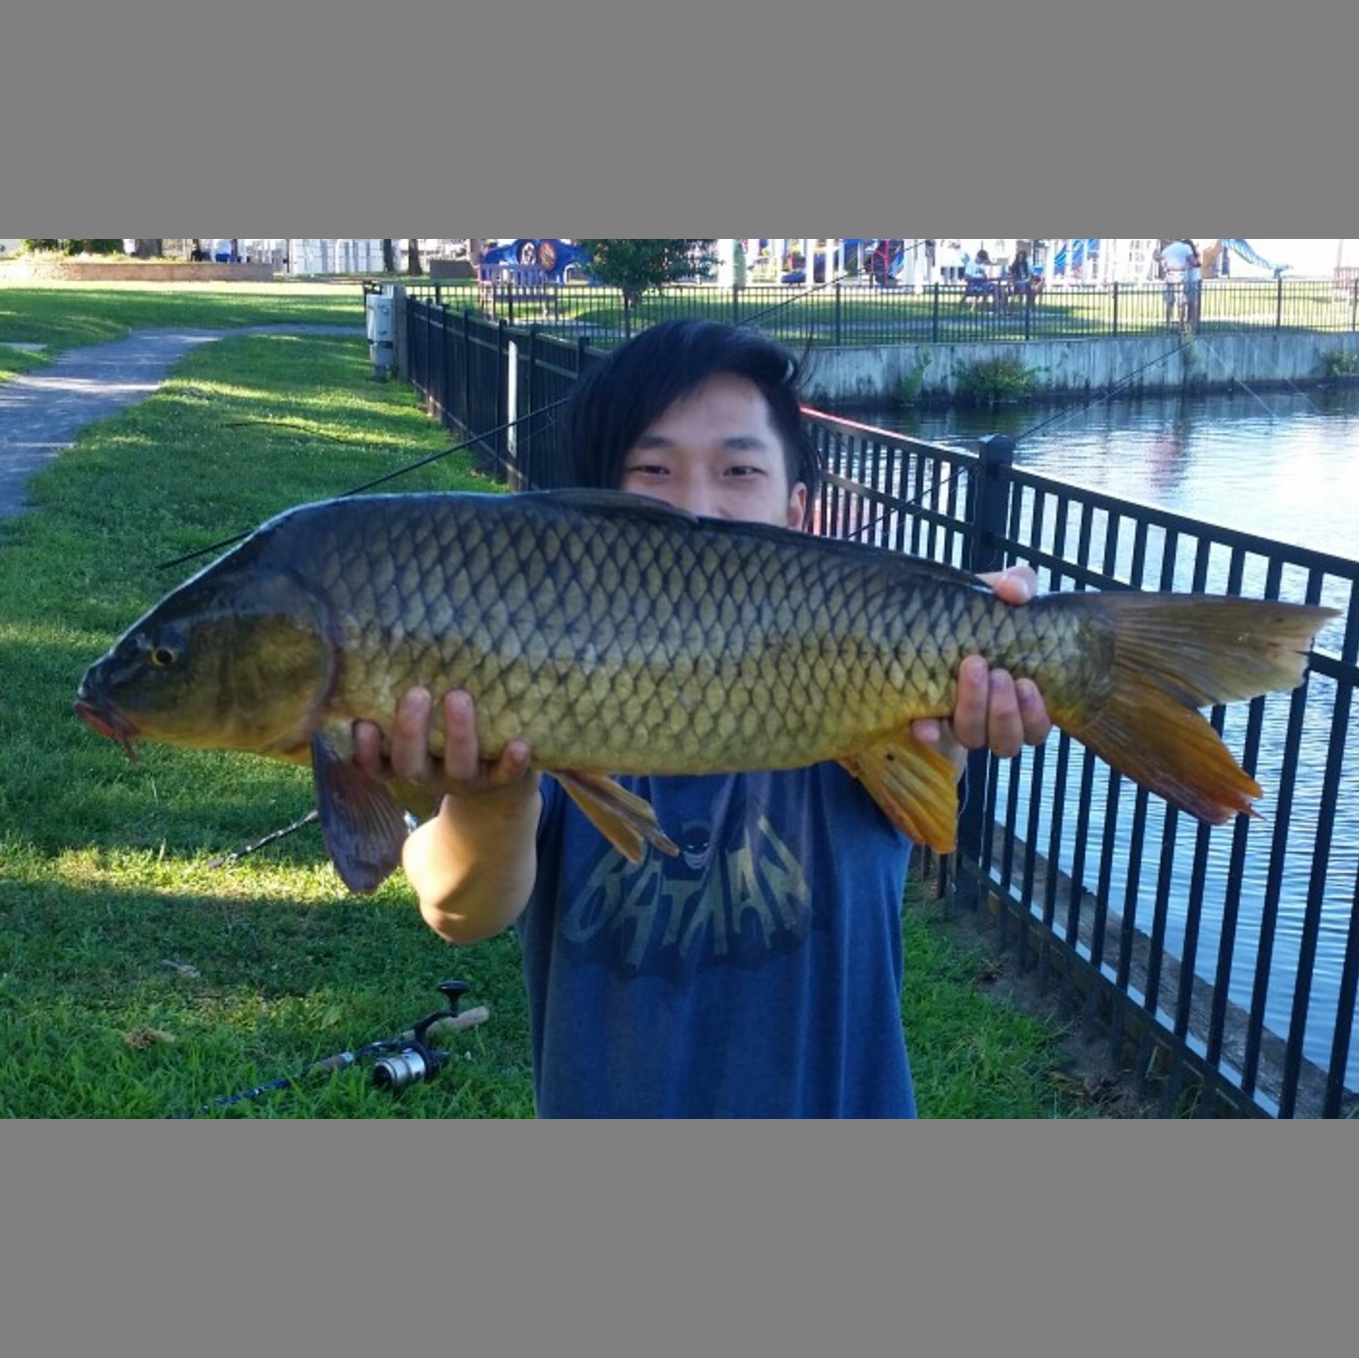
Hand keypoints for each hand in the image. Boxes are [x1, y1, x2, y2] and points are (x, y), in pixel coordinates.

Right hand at [352, 688, 535, 804]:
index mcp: (405, 760)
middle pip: (411, 763)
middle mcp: (430, 774)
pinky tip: (520, 744)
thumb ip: (410, 696)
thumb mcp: (425, 721)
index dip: (366, 750)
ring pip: (458, 767)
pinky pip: (506, 775)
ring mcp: (466, 780)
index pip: (375, 763)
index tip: (364, 723)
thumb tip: (394, 639)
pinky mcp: (501, 781)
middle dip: (410, 731)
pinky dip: (512, 762)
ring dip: (459, 734)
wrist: (497, 777)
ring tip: (459, 696)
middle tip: (416, 693)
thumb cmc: (447, 733)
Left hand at [910, 566, 1052, 769]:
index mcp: (1016, 698)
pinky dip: (931, 732)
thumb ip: (1013, 585)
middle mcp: (989, 720)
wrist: (913, 628)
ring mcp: (957, 724)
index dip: (1035, 713)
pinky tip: (927, 724)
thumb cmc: (966, 617)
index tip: (1026, 683)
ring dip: (976, 710)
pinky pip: (930, 740)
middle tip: (997, 672)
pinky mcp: (925, 725)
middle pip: (1007, 740)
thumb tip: (1018, 591)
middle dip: (1004, 710)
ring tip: (973, 670)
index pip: (1037, 725)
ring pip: (975, 739)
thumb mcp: (991, 596)